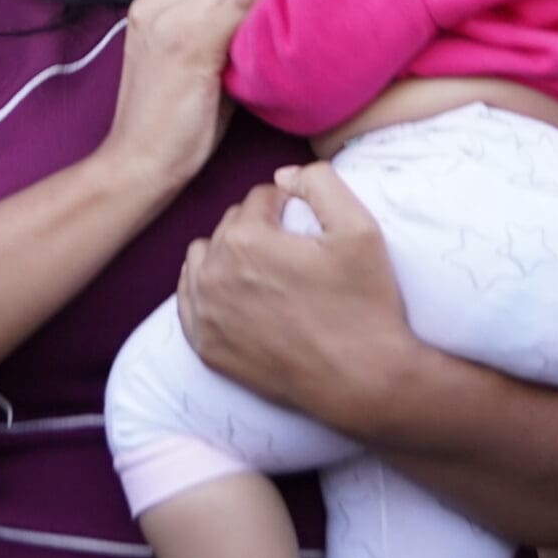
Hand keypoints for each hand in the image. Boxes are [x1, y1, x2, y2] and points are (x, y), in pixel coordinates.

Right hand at [104, 0, 293, 187]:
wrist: (137, 165)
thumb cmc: (173, 123)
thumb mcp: (194, 62)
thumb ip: (222, 29)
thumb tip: (272, 11)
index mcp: (152, 3)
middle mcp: (156, 3)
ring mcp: (169, 22)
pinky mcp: (187, 46)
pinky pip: (238, 5)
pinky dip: (269, 2)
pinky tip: (294, 12)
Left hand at [178, 163, 410, 431]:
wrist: (363, 381)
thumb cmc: (365, 305)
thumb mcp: (360, 227)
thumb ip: (319, 181)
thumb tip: (282, 175)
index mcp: (245, 240)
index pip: (259, 198)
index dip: (288, 206)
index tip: (308, 229)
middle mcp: (213, 275)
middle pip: (230, 226)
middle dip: (258, 230)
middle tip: (293, 254)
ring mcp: (205, 316)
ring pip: (203, 260)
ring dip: (228, 256)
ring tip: (266, 273)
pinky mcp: (206, 349)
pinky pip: (191, 302)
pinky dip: (210, 293)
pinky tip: (240, 297)